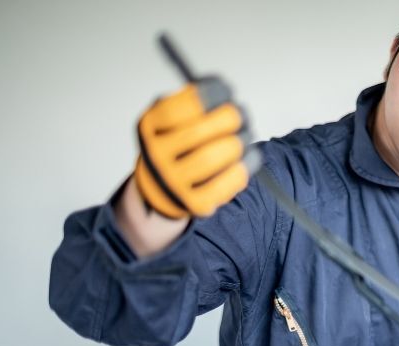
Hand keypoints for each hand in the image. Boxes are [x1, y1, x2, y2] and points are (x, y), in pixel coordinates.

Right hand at [134, 76, 251, 218]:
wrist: (164, 188)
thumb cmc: (176, 144)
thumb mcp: (172, 118)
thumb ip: (192, 101)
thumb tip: (222, 89)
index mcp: (149, 128)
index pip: (175, 109)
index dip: (207, 95)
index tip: (227, 90)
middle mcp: (156, 157)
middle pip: (197, 133)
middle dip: (229, 118)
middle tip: (242, 114)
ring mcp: (174, 183)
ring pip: (212, 157)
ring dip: (238, 141)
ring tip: (246, 134)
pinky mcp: (196, 204)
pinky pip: (228, 182)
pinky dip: (246, 165)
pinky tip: (250, 155)